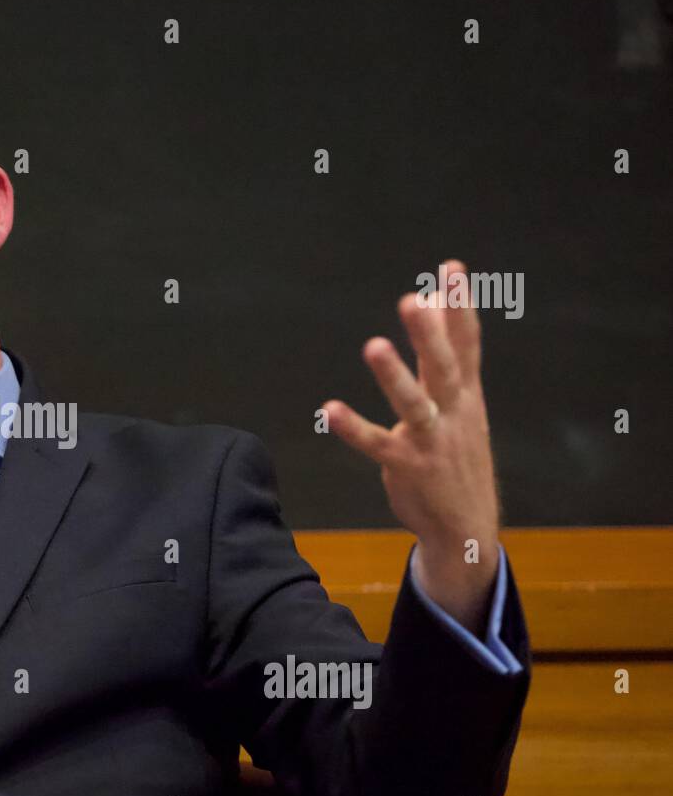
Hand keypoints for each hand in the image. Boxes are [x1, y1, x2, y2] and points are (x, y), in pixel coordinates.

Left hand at [321, 259, 500, 631]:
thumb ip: (451, 360)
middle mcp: (453, 413)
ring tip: (374, 345)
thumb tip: (436, 307)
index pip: (467, 343)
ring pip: (415, 403)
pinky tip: (329, 409)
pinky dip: (353, 427)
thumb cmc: (457, 456)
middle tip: (413, 298)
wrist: (466, 527)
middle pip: (444, 367)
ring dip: (394, 376)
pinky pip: (377, 444)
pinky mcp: (406, 465)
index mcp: (466, 394)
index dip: (460, 306)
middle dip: (430, 333)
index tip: (451, 268)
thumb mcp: (463, 407)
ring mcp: (431, 441)